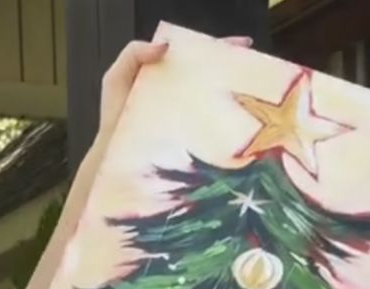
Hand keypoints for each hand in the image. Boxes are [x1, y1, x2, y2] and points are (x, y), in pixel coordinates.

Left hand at [99, 36, 253, 140]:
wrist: (112, 162)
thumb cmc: (114, 120)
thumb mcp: (116, 78)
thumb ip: (134, 53)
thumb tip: (165, 45)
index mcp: (169, 79)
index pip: (199, 58)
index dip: (221, 49)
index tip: (243, 45)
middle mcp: (184, 100)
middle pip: (215, 80)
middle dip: (237, 71)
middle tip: (256, 67)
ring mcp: (191, 123)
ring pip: (219, 106)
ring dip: (239, 99)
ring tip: (257, 91)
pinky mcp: (193, 146)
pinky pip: (215, 135)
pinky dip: (231, 129)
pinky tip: (245, 124)